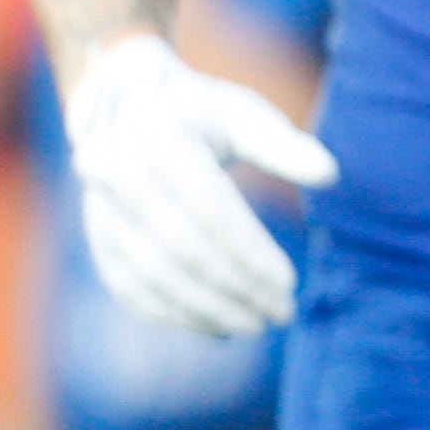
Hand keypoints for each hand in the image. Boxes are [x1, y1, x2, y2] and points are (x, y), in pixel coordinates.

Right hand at [64, 35, 331, 336]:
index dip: (250, 252)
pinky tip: (215, 327)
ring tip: (255, 324)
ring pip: (152, 274)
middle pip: (183, 249)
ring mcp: (103, 209)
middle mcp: (121, 176)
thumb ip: (284, 145)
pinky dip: (170, 313)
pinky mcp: (98, 235)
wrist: (128, 102)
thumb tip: (330, 175)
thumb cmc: (203, 110)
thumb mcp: (244, 114)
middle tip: (282, 313)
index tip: (290, 283)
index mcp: (162, 140)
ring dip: (205, 309)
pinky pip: (128, 284)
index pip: (211, 210)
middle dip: (235, 289)